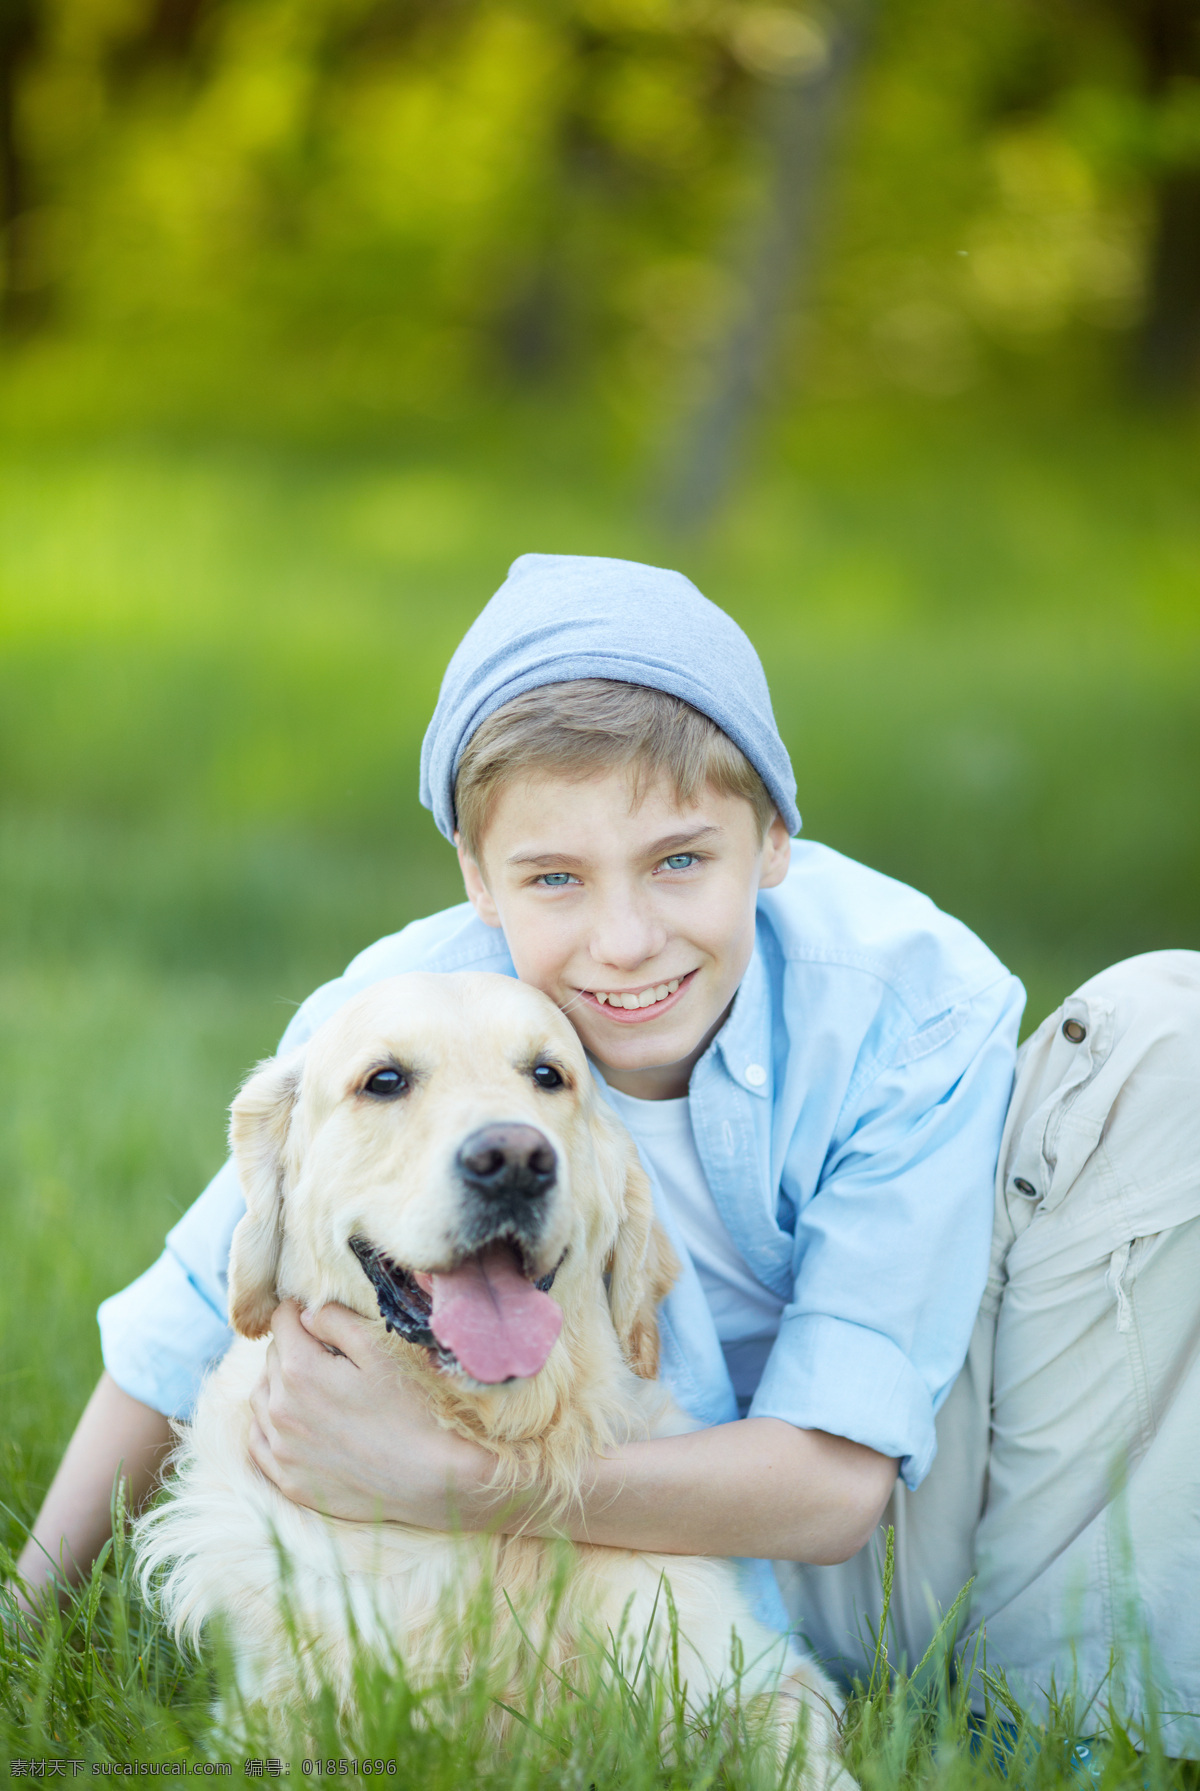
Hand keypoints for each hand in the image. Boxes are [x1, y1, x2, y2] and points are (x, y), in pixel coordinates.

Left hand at [247, 1300, 488, 1524]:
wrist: (429, 1478)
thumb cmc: (411, 1409)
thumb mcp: (380, 1350)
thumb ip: (336, 1321)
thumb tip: (306, 1313)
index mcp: (301, 1371)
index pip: (281, 1323)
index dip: (296, 1310)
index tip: (309, 1310)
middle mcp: (281, 1410)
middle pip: (272, 1358)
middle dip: (292, 1345)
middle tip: (321, 1347)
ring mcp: (282, 1450)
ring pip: (260, 1398)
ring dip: (276, 1382)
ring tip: (307, 1381)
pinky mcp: (289, 1481)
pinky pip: (259, 1442)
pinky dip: (268, 1423)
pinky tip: (291, 1419)